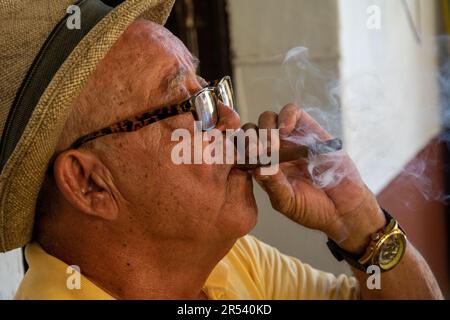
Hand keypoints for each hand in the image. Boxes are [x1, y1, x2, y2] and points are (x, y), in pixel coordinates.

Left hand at [251, 104, 385, 254]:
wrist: (343, 208)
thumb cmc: (313, 209)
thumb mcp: (287, 202)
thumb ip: (272, 184)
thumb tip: (256, 167)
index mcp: (261, 167)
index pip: (240, 149)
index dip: (236, 149)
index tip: (239, 157)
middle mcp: (273, 150)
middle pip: (250, 131)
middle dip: (248, 138)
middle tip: (255, 152)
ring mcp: (290, 139)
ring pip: (267, 118)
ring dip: (265, 128)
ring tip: (272, 146)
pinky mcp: (309, 130)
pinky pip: (292, 112)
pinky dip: (286, 116)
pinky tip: (285, 130)